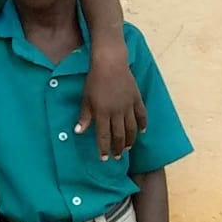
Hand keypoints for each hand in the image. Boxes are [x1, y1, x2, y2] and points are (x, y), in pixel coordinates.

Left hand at [78, 44, 145, 160]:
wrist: (110, 63)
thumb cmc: (94, 80)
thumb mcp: (86, 98)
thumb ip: (84, 116)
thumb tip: (78, 132)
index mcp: (103, 113)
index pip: (104, 136)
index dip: (104, 148)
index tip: (104, 159)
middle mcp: (117, 112)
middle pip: (119, 135)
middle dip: (117, 148)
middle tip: (116, 157)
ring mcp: (129, 106)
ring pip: (132, 128)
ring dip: (130, 140)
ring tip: (127, 148)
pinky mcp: (137, 98)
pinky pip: (142, 115)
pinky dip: (143, 124)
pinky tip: (142, 132)